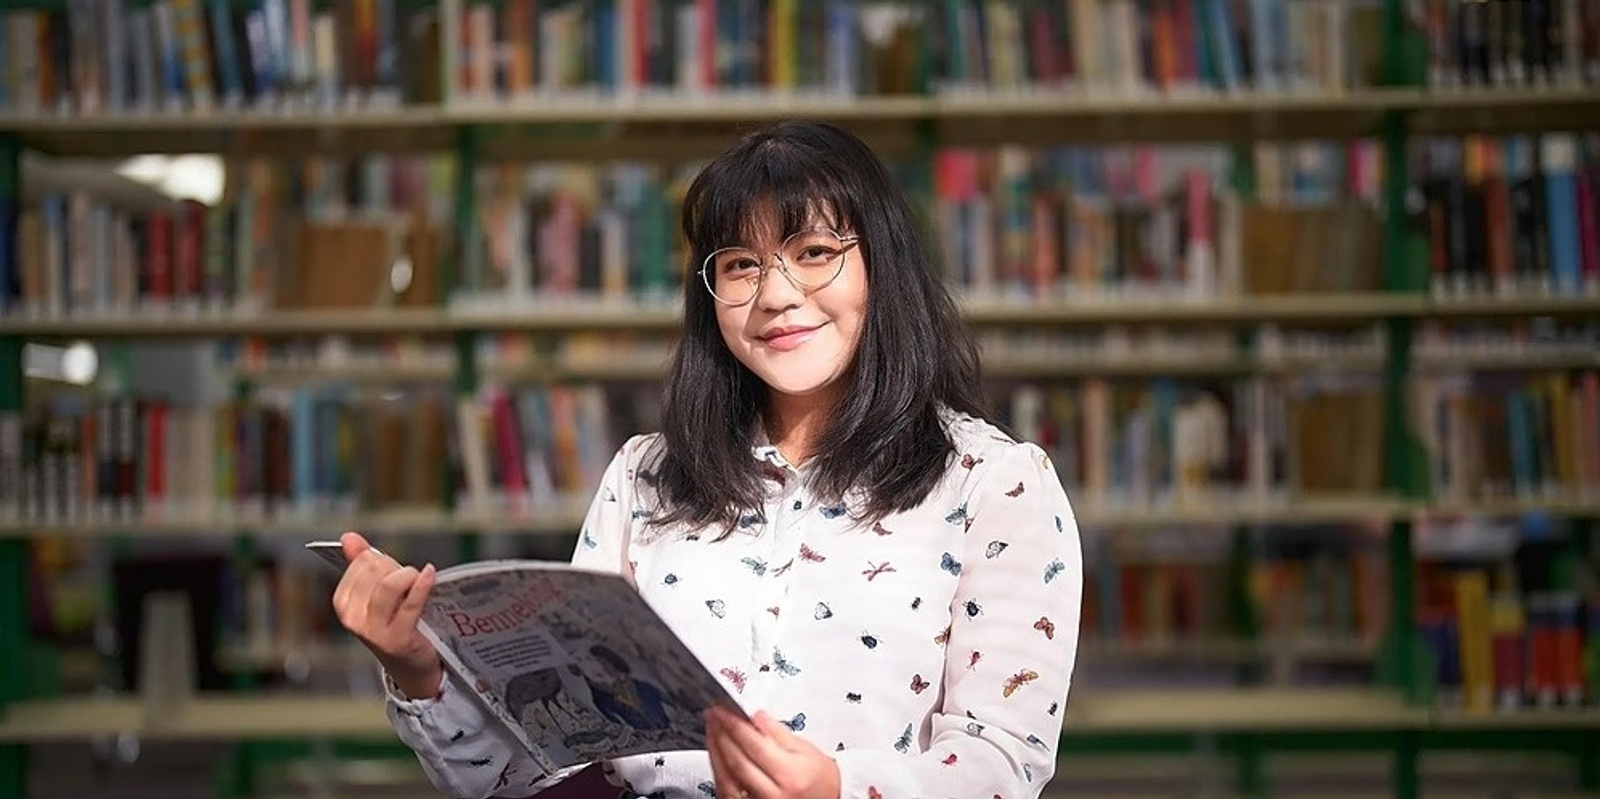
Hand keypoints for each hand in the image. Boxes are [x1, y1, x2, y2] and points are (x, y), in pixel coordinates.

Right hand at [330, 531, 441, 697]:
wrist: (412, 666)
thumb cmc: (396, 624)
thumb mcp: (377, 593)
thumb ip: (362, 564)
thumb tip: (348, 537)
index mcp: (343, 603)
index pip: (362, 563)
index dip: (383, 561)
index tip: (394, 570)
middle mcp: (352, 618)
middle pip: (377, 572)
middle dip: (397, 568)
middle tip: (410, 580)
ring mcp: (373, 631)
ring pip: (390, 584)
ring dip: (410, 576)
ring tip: (420, 580)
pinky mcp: (397, 638)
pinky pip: (410, 602)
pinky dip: (422, 584)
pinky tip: (430, 574)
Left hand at [705, 706, 839, 798]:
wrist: (827, 797)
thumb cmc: (818, 777)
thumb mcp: (803, 748)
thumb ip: (775, 731)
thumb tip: (754, 715)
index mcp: (789, 775)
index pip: (754, 745)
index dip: (735, 725)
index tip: (724, 710)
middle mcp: (773, 794)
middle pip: (737, 761)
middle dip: (721, 734)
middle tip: (715, 715)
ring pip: (726, 777)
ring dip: (715, 750)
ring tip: (713, 729)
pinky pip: (726, 789)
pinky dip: (719, 769)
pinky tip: (717, 752)